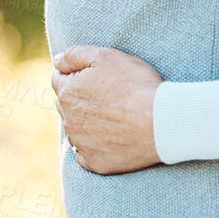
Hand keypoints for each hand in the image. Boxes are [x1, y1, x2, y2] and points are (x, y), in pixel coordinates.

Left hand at [51, 45, 164, 174]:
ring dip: (86, 122)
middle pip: (65, 104)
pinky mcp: (95, 162)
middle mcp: (68, 120)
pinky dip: (94, 146)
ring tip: (114, 117)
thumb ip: (75, 55)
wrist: (162, 122)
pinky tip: (112, 138)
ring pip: (75, 129)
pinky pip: (85, 154)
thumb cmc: (137, 85)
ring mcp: (81, 144)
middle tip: (108, 96)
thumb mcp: (106, 56)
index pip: (59, 79)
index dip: (77, 75)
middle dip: (79, 98)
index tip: (97, 78)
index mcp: (68, 93)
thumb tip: (56, 61)